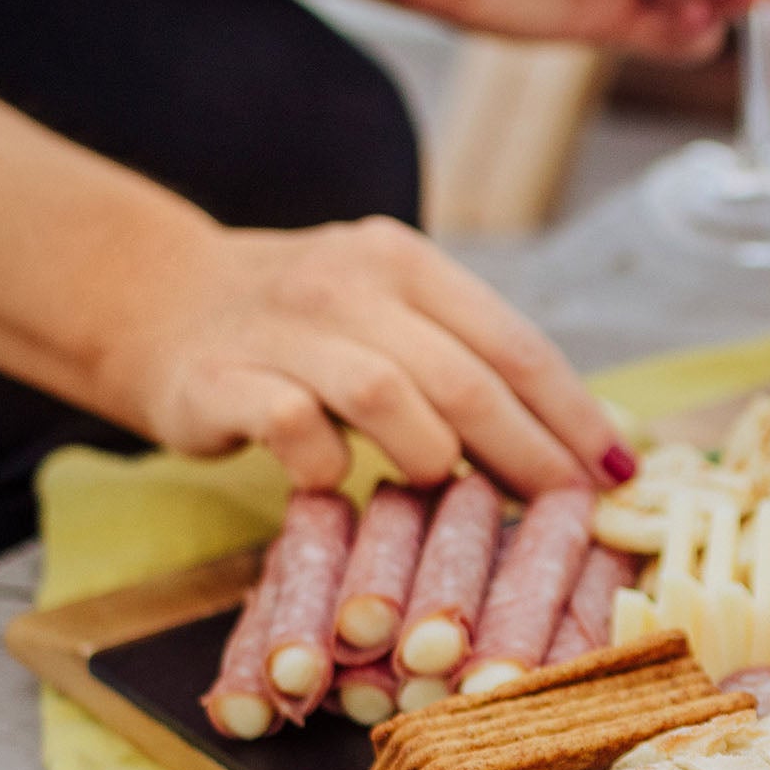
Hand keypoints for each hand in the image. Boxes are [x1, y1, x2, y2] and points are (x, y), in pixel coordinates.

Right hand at [104, 213, 625, 496]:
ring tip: (442, 490)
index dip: (571, 412)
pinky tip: (337, 482)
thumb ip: (464, 359)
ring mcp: (281, 329)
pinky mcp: (219, 378)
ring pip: (385, 395)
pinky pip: (294, 427)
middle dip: (526, 451)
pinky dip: (328, 463)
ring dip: (429, 456)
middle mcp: (348, 284)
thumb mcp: (387, 315)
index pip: (512, 342)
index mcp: (405, 263)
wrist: (155, 299)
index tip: (614, 468)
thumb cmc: (300, 326)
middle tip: (561, 507)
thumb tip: (579, 440)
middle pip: (462, 377)